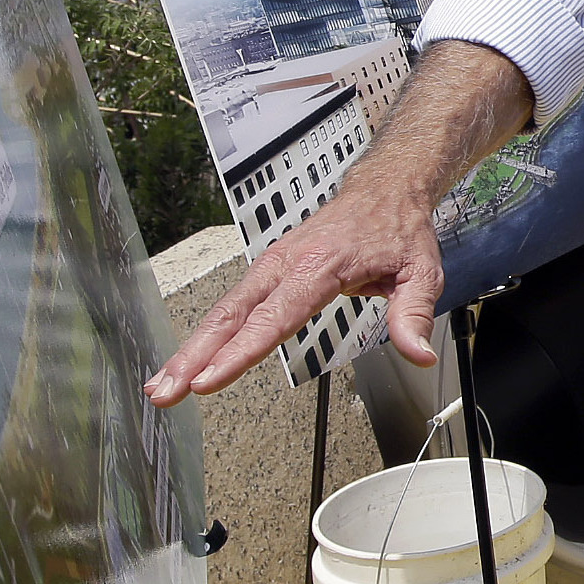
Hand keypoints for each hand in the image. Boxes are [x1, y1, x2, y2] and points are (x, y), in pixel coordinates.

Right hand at [145, 180, 444, 403]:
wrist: (384, 189)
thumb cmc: (399, 231)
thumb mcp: (421, 271)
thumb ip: (414, 314)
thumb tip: (418, 355)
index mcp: (322, 266)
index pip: (275, 316)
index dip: (240, 352)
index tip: (209, 381)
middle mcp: (288, 263)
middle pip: (233, 315)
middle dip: (195, 356)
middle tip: (165, 393)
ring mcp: (272, 264)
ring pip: (224, 310)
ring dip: (190, 349)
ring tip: (161, 388)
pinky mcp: (267, 269)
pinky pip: (232, 304)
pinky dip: (205, 334)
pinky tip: (187, 363)